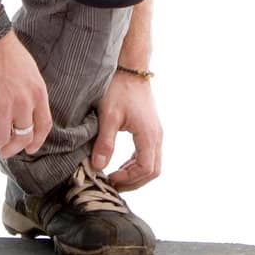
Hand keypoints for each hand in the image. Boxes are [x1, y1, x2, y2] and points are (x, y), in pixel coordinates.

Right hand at [0, 30, 52, 159]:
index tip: (29, 149)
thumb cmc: (5, 52)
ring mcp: (3, 107)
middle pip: (22, 137)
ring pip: (1, 140)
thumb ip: (28, 93)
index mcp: (38, 93)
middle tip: (3, 151)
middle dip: (11, 148)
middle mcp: (24, 103)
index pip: (43, 126)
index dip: (36, 141)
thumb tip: (22, 113)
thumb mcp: (29, 72)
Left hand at [90, 70, 160, 190]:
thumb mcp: (108, 115)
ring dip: (135, 175)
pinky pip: (149, 155)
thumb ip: (105, 142)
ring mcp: (156, 133)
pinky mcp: (151, 130)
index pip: (146, 169)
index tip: (109, 179)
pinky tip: (121, 166)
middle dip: (133, 182)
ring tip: (115, 178)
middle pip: (153, 171)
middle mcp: (157, 136)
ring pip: (153, 165)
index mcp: (148, 134)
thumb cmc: (119, 88)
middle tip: (112, 185)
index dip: (128, 179)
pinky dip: (136, 165)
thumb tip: (98, 167)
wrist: (130, 68)